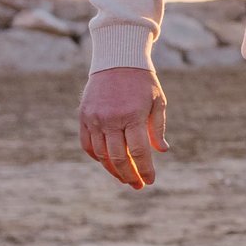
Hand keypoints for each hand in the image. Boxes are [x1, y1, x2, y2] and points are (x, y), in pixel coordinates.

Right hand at [78, 65, 168, 189]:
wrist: (117, 60)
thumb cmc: (142, 82)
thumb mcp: (158, 102)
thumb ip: (157, 128)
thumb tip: (161, 151)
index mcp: (133, 116)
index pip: (139, 152)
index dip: (145, 170)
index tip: (150, 181)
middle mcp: (111, 119)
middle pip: (119, 158)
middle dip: (129, 176)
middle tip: (138, 185)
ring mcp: (94, 119)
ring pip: (101, 155)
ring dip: (113, 170)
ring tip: (125, 179)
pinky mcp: (84, 117)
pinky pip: (87, 144)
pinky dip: (97, 157)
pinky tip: (107, 164)